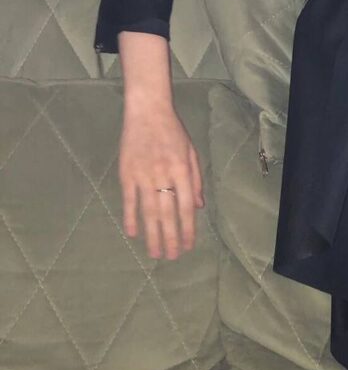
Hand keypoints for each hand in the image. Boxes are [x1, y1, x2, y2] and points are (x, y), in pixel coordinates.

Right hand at [119, 105, 204, 260]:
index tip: (187, 246)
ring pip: (148, 211)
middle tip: (171, 257)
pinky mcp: (126, 174)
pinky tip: (133, 233)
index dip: (187, 228)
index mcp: (182, 170)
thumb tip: (198, 207)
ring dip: (152, 234)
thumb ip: (196, 180)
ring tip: (154, 253)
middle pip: (167, 214)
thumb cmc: (173, 131)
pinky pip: (128, 200)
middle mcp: (163, 175)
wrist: (147, 112)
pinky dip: (130, 217)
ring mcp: (143, 175)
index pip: (186, 207)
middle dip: (170, 238)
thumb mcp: (191, 152)